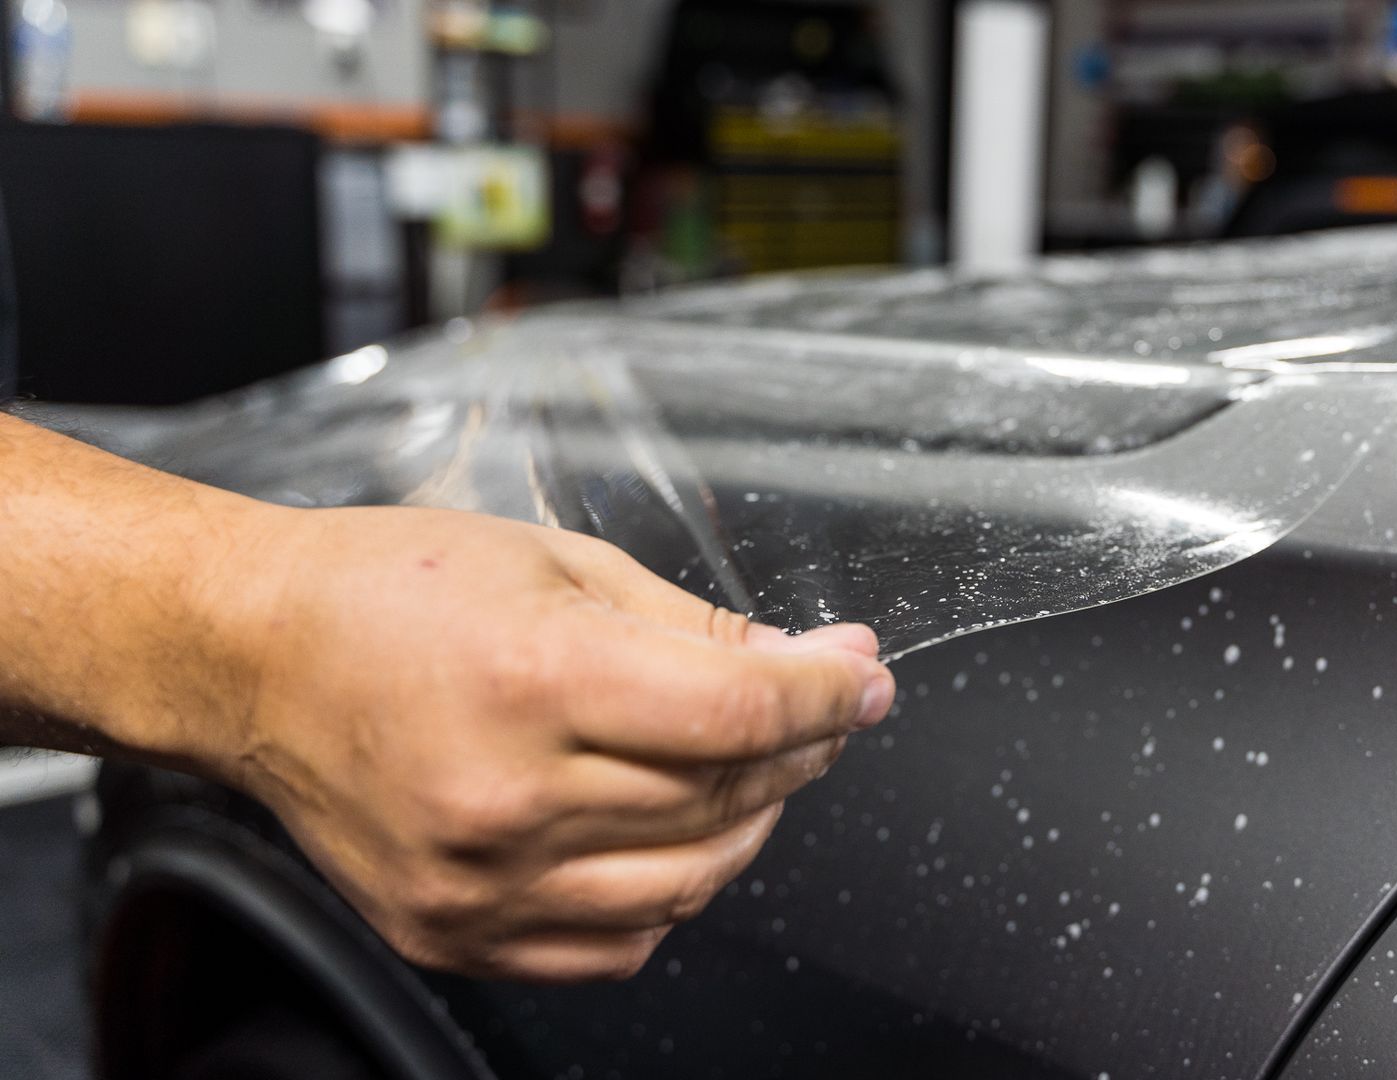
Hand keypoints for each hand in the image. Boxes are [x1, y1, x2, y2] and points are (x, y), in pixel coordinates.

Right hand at [206, 506, 893, 981]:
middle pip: (723, 796)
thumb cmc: (390, 587)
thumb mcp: (558, 563)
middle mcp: (507, 794)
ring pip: (687, 880)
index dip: (826, 695)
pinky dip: (671, 896)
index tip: (864, 678)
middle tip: (824, 706)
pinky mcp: (453, 929)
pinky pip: (615, 946)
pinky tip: (673, 837)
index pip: (741, 715)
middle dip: (802, 746)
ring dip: (752, 822)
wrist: (250, 655)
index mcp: (536, 679)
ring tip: (757, 768)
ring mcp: (478, 880)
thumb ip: (694, 626)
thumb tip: (806, 660)